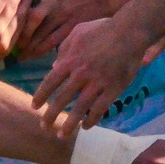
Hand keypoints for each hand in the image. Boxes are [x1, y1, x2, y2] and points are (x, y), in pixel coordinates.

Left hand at [13, 0, 118, 56]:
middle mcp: (55, 1)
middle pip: (35, 15)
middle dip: (22, 27)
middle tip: (9, 36)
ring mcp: (63, 16)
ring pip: (43, 32)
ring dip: (29, 43)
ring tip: (18, 53)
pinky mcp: (70, 27)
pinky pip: (54, 41)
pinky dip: (43, 49)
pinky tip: (33, 56)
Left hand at [33, 16, 154, 133]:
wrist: (130, 32)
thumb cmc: (103, 29)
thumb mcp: (77, 32)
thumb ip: (64, 49)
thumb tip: (54, 67)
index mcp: (70, 60)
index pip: (50, 82)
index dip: (41, 96)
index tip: (35, 107)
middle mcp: (80, 74)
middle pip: (61, 100)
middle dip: (50, 115)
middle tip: (44, 126)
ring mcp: (97, 83)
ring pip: (79, 109)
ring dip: (69, 124)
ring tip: (62, 134)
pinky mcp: (113, 89)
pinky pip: (100, 109)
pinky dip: (92, 120)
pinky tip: (85, 126)